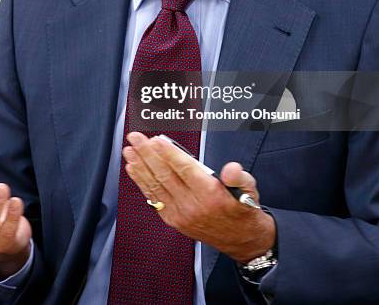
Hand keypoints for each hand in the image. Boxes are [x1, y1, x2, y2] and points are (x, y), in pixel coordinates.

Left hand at [123, 132, 275, 263]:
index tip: (156, 139)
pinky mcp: (173, 220)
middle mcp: (193, 205)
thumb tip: (231, 169)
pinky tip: (133, 169)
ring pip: (156, 186)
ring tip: (129, 150)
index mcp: (211, 194)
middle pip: (165, 175)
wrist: (241, 240)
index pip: (185, 169)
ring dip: (140, 167)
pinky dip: (142, 183)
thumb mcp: (249, 189)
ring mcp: (180, 214)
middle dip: (147, 154)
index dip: (169, 153)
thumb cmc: (242, 209)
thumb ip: (239, 177)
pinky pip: (154, 198)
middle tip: (135, 138)